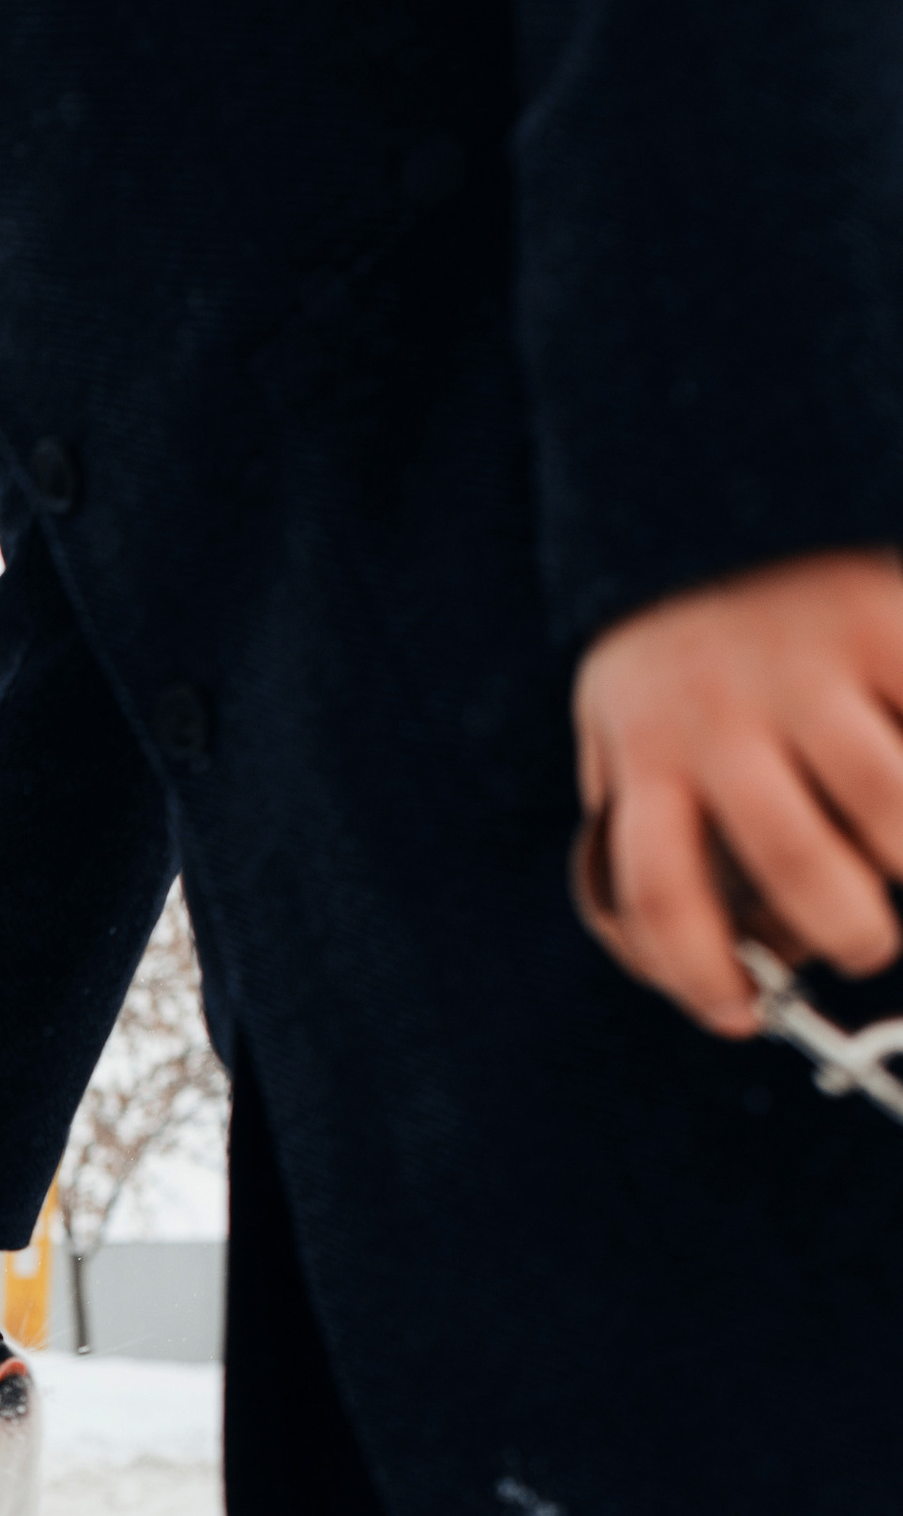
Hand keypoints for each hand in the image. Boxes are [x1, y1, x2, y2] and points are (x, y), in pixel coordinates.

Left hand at [573, 549, 902, 1034]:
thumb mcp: (638, 747)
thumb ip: (660, 845)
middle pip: (799, 867)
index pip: (659, 894)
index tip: (743, 1017)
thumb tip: (716, 980)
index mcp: (641, 749)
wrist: (731, 498)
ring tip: (900, 862)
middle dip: (849, 933)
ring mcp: (806, 661)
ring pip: (891, 811)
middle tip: (866, 945)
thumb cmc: (693, 676)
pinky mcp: (884, 621)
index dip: (700, 976)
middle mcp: (716, 706)